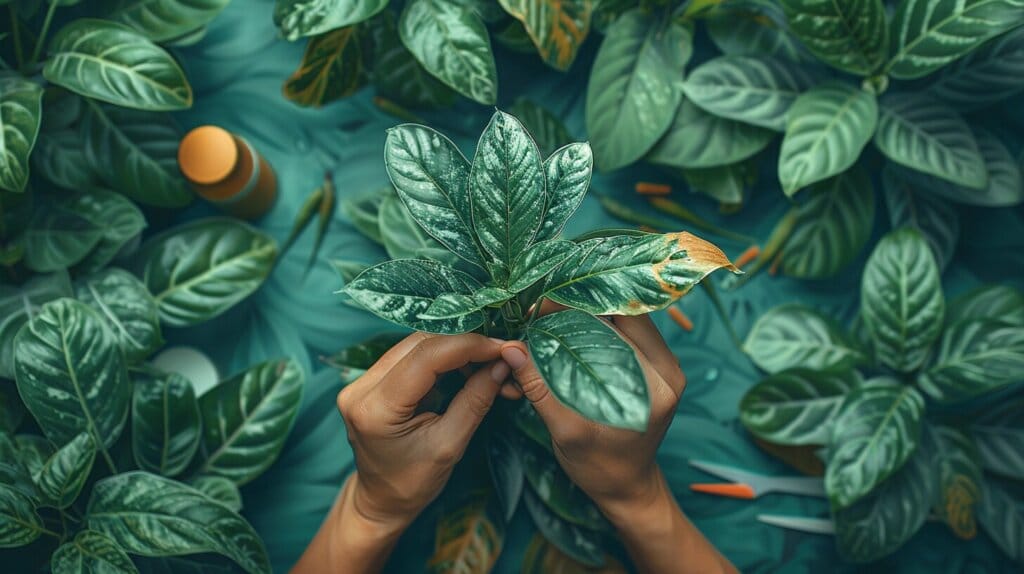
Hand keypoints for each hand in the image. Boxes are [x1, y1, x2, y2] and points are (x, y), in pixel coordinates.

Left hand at [336, 332, 508, 530]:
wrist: (381, 500)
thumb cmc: (413, 483)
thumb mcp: (450, 445)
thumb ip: (475, 400)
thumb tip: (502, 363)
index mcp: (375, 409)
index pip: (426, 357)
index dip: (468, 346)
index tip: (503, 348)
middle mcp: (361, 388)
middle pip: (420, 345)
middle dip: (465, 345)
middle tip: (501, 356)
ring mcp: (362, 381)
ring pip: (417, 345)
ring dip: (456, 350)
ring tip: (488, 365)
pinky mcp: (371, 380)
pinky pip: (411, 356)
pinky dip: (443, 358)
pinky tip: (467, 369)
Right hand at [499, 314, 684, 520]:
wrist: (626, 485)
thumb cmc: (598, 466)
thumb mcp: (565, 431)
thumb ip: (540, 388)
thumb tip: (512, 349)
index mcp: (653, 385)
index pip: (617, 323)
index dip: (576, 306)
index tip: (540, 308)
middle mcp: (668, 369)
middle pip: (621, 315)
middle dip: (576, 308)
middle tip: (538, 313)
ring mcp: (666, 364)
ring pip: (621, 318)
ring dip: (584, 314)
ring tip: (549, 320)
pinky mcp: (656, 364)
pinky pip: (624, 331)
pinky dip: (595, 326)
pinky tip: (568, 330)